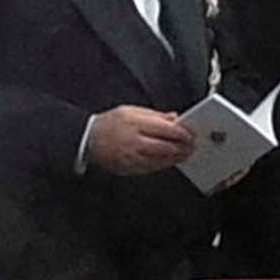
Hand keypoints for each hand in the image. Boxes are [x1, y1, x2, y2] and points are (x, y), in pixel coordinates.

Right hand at [83, 104, 204, 176]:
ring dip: (175, 158)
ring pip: (160, 161)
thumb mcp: (131, 110)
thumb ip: (154, 115)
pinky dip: (162, 165)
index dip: (182, 133)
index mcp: (136, 124)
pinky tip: (168, 161)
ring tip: (183, 154)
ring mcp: (132, 158)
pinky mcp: (129, 168)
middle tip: (191, 146)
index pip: (166, 130)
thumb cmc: (109, 123)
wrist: (88, 139)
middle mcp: (135, 142)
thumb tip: (174, 118)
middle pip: (166, 147)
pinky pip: (151, 169)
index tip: (190, 133)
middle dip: (182, 148)